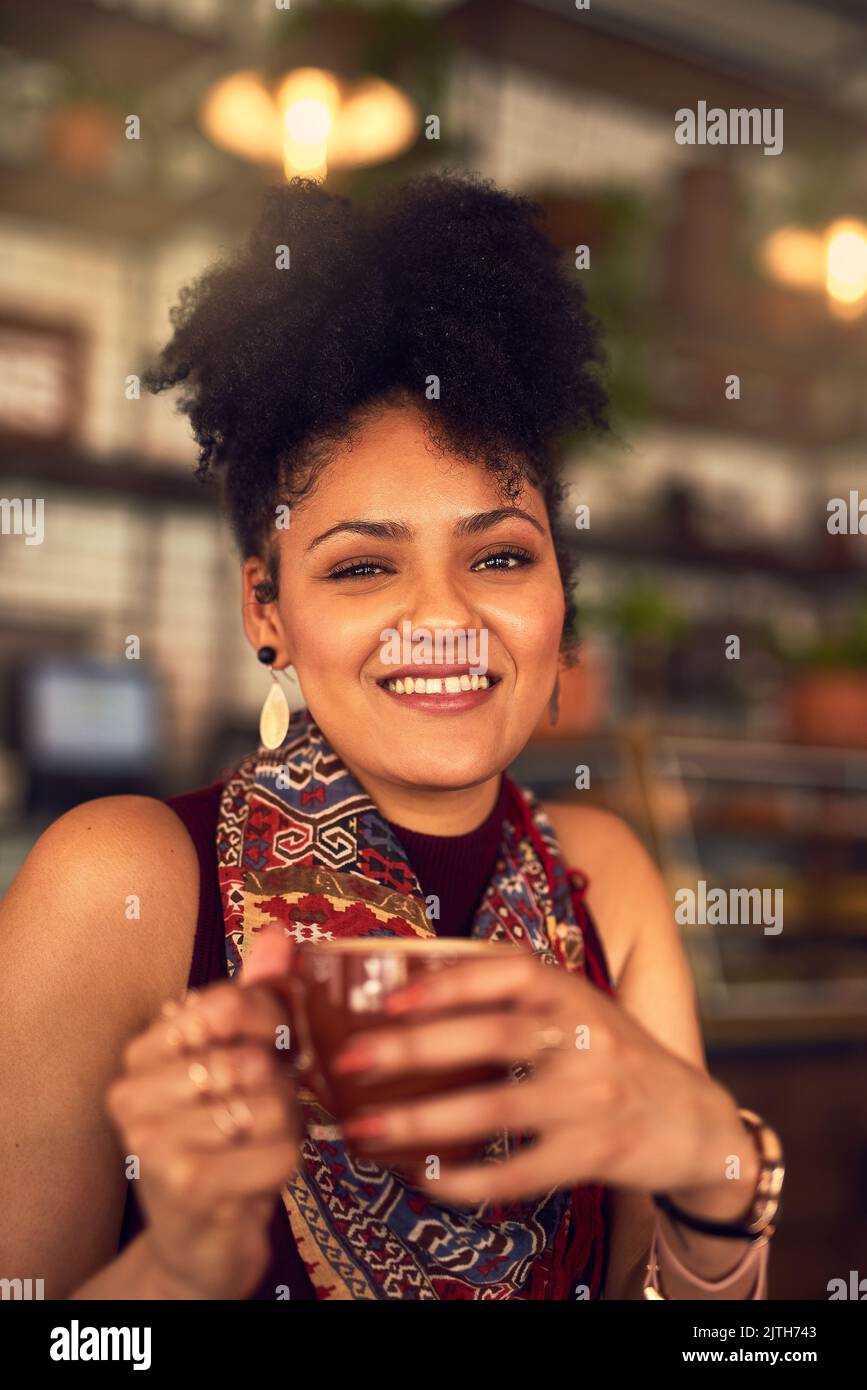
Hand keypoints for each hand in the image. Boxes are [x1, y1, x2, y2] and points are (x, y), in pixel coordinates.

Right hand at [105, 927, 300, 1299]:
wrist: (200, 1238)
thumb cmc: (223, 1137)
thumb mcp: (238, 1058)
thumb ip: (256, 997)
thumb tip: (280, 934)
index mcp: (141, 1053)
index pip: (224, 1003)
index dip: (270, 1020)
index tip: (273, 1042)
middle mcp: (132, 1094)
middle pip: (252, 1058)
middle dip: (282, 1084)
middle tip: (267, 1106)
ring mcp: (154, 1144)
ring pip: (271, 1106)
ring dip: (287, 1126)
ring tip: (260, 1140)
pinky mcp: (189, 1188)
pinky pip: (281, 1153)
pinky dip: (288, 1163)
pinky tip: (259, 1175)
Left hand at [332, 952, 745, 1208]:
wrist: (695, 1122)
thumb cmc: (614, 1055)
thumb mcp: (579, 1007)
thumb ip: (516, 994)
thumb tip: (413, 981)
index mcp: (572, 993)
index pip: (509, 972)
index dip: (450, 981)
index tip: (390, 997)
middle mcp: (585, 1038)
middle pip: (493, 1037)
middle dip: (415, 1049)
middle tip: (351, 1060)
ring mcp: (591, 1099)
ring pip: (496, 1109)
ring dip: (422, 1121)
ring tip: (363, 1129)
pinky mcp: (594, 1154)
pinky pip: (520, 1174)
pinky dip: (467, 1180)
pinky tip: (423, 1179)